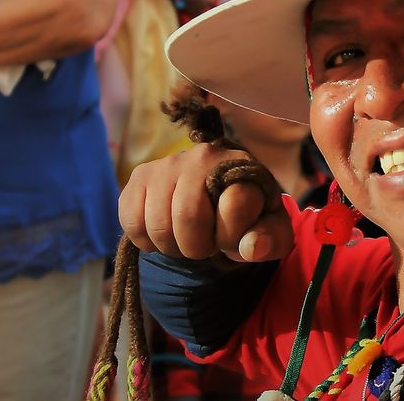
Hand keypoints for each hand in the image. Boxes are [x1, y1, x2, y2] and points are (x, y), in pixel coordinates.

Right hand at [119, 143, 293, 262]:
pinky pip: (132, 221)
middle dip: (197, 247)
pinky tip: (165, 232)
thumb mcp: (272, 230)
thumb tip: (252, 247)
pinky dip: (147, 241)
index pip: (233, 207)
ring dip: (172, 247)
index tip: (232, 240)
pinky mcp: (141, 176)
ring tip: (186, 238)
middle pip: (188, 217)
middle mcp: (205, 156)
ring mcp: (169, 163)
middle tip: (205, 245)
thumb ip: (271, 239)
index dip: (230, 237)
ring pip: (158, 223)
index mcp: (242, 167)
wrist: (217, 199)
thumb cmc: (249, 218)